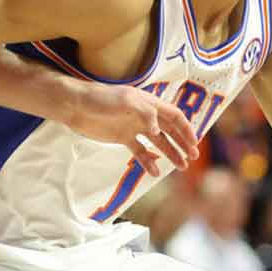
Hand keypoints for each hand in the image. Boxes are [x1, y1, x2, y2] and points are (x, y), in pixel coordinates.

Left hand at [66, 83, 198, 177]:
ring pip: (159, 142)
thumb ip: (145, 112)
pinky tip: (155, 172)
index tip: (194, 144)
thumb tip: (158, 130)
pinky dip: (148, 161)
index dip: (186, 129)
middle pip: (170, 130)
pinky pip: (140, 151)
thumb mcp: (126, 100)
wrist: (77, 106)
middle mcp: (145, 115)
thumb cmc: (101, 98)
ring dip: (171, 153)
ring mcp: (134, 127)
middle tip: (192, 158)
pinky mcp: (123, 138)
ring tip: (181, 167)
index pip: (175, 116)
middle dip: (183, 143)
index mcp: (149, 102)